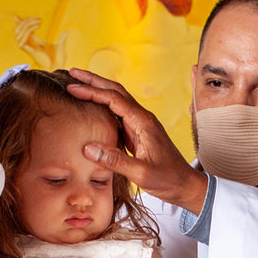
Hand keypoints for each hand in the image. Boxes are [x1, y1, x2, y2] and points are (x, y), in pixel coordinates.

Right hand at [14, 16, 66, 68]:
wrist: (59, 68)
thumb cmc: (59, 60)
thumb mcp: (60, 46)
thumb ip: (61, 38)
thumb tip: (66, 31)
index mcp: (34, 42)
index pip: (22, 30)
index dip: (18, 23)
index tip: (15, 16)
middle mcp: (29, 44)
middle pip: (19, 30)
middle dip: (26, 22)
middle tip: (38, 19)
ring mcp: (29, 48)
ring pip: (18, 33)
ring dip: (27, 25)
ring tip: (38, 23)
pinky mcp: (30, 52)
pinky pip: (21, 42)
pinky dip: (25, 34)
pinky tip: (33, 30)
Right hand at [66, 69, 207, 211]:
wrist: (185, 184)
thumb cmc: (168, 179)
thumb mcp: (141, 173)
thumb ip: (115, 161)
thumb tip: (88, 149)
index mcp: (144, 122)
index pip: (114, 99)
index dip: (92, 91)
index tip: (72, 87)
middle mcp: (142, 118)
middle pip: (116, 91)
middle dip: (94, 81)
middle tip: (72, 73)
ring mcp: (141, 125)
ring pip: (117, 100)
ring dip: (98, 90)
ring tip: (78, 85)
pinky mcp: (138, 133)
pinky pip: (118, 114)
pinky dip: (104, 106)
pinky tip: (93, 107)